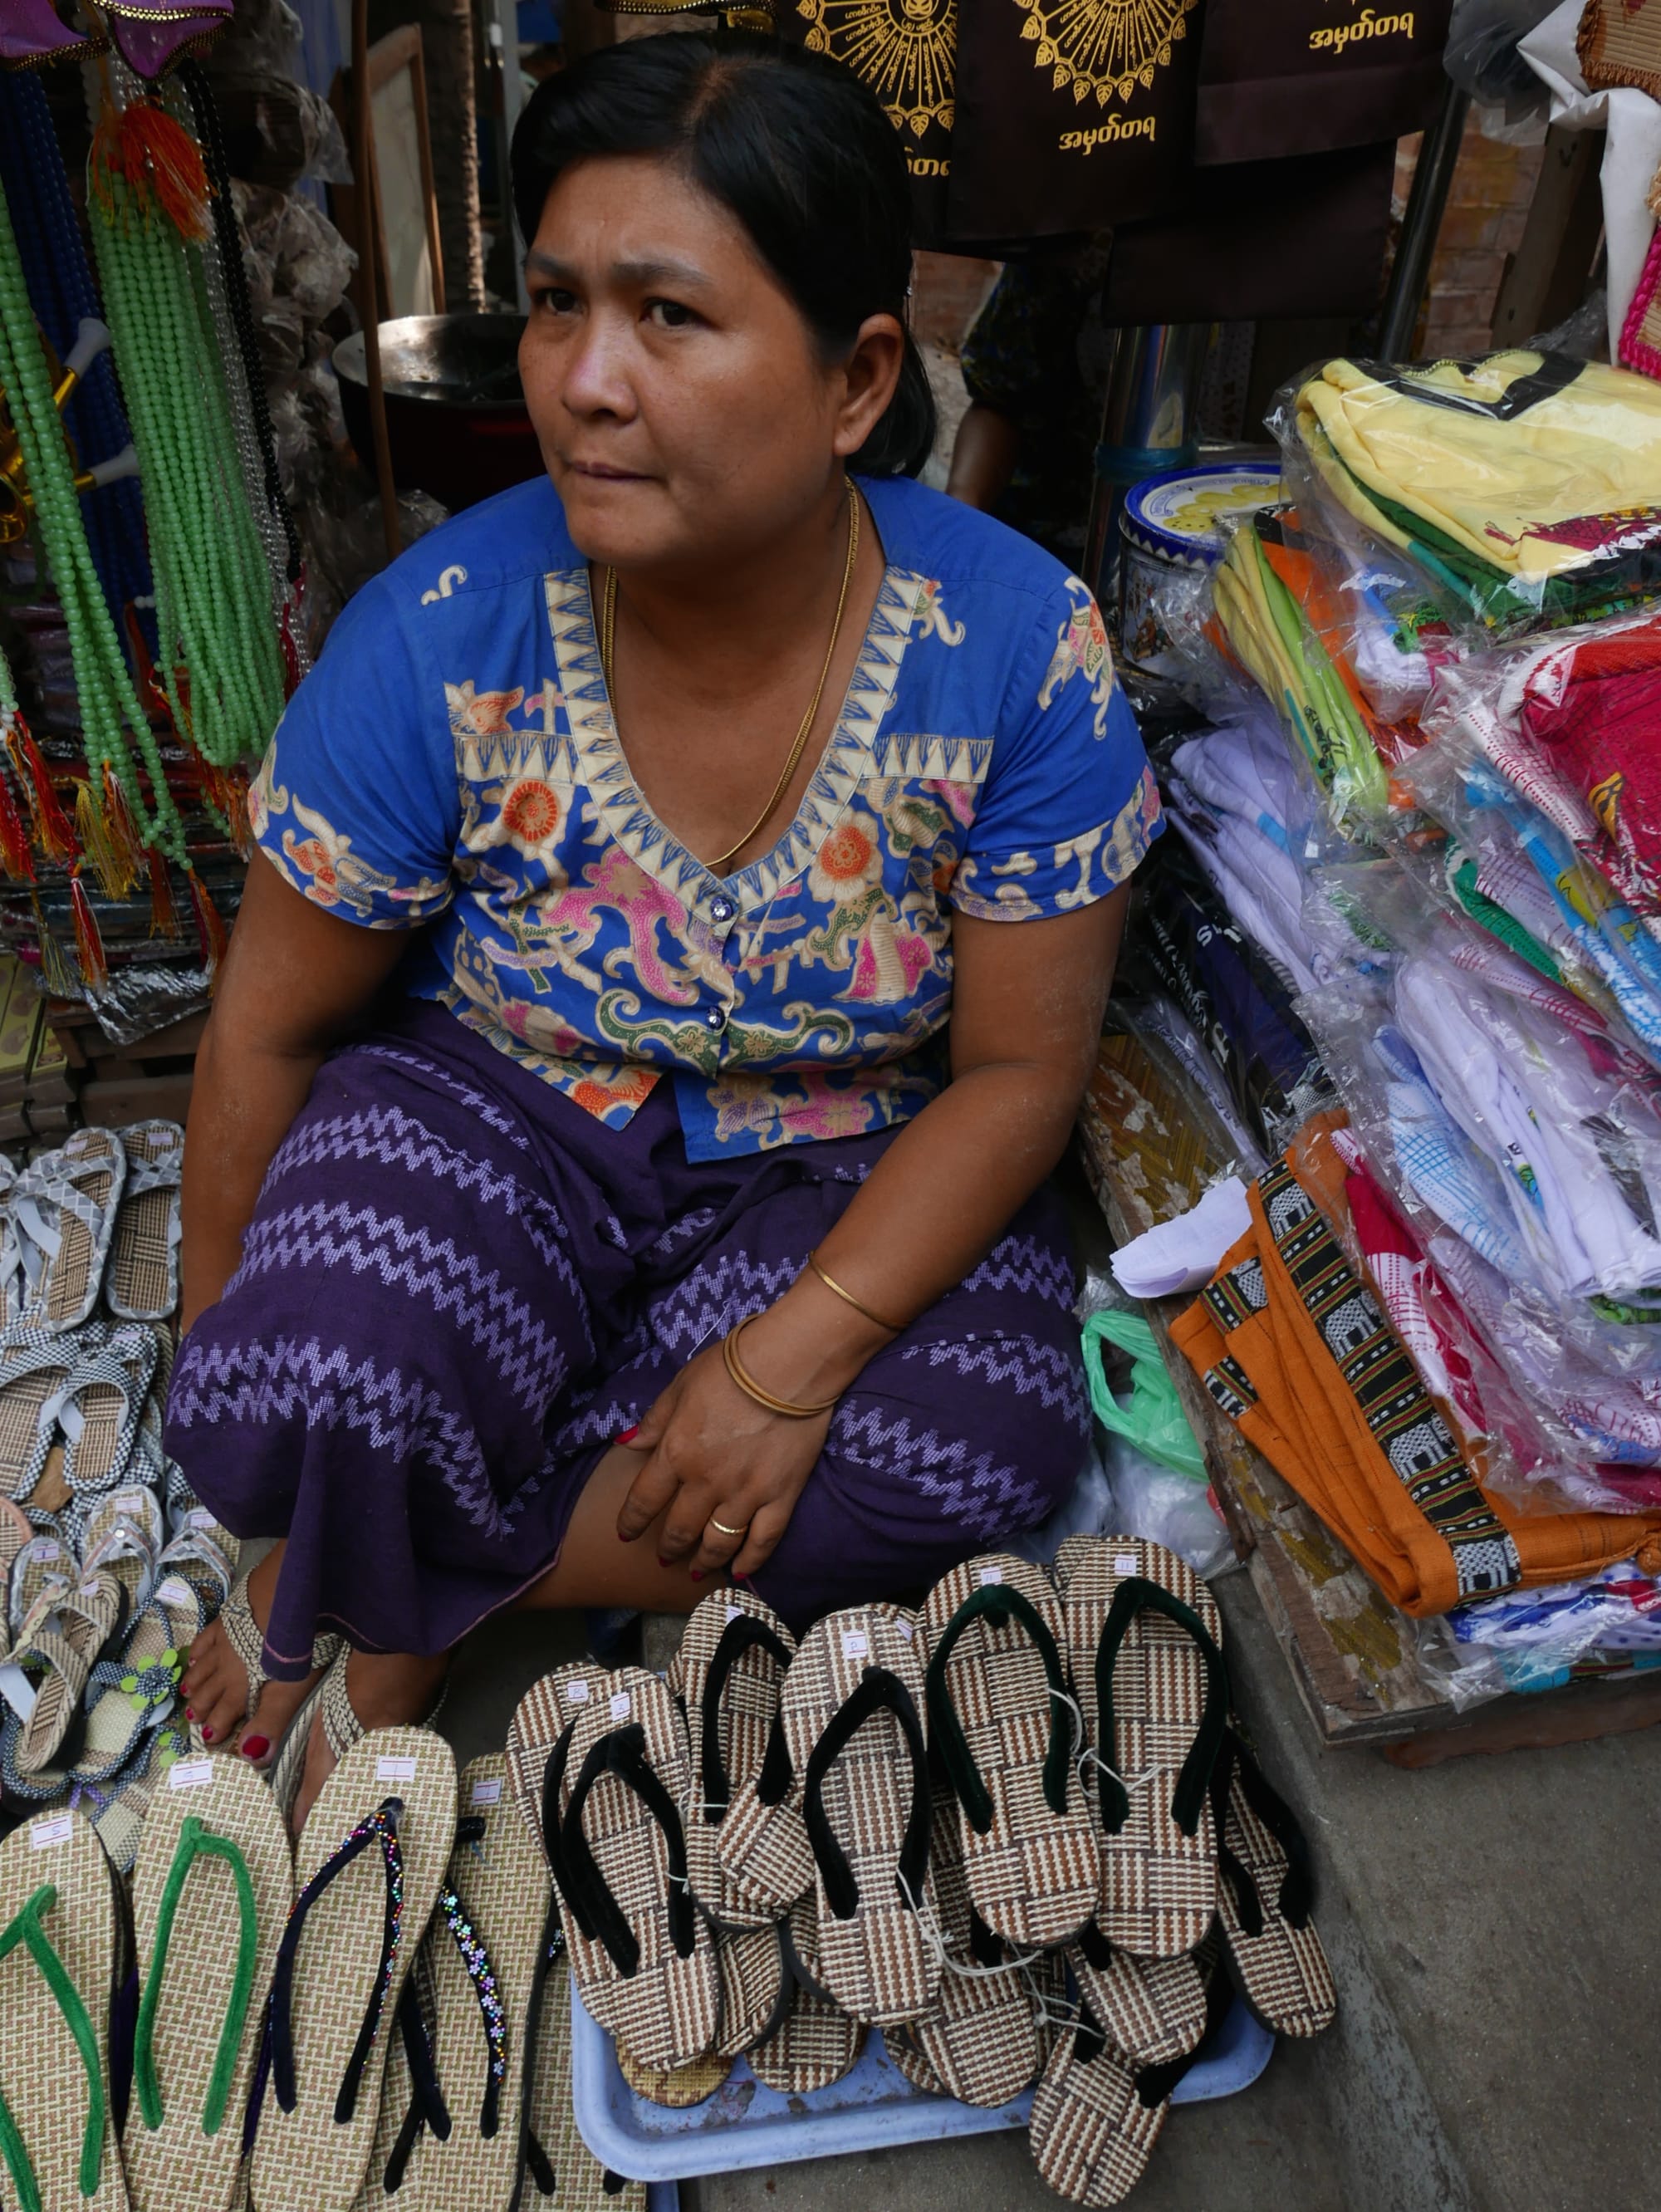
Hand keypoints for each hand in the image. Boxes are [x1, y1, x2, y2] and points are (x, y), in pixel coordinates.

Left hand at [615, 1332, 831, 1579]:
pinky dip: (750, 1561)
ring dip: (703, 1562)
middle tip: (664, 1558)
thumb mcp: (681, 1385)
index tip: (626, 1534)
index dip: (632, 1521)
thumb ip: (654, 1421)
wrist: (789, 1364)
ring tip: (695, 1570)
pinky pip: (763, 1541)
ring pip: (718, 1543)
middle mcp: (706, 1483)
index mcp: (676, 1453)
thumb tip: (627, 1444)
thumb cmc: (731, 1368)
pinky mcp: (781, 1497)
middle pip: (680, 1529)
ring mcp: (745, 1495)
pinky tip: (739, 1572)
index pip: (644, 1500)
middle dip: (668, 1547)